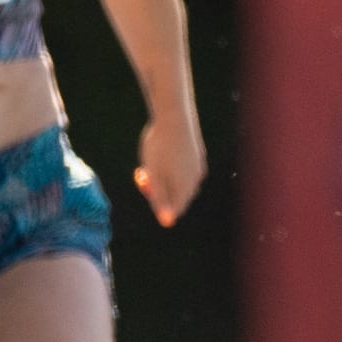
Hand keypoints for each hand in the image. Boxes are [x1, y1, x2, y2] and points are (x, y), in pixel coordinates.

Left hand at [133, 111, 205, 228]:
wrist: (174, 118)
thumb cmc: (159, 148)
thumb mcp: (154, 175)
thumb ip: (161, 199)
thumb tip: (168, 222)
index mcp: (184, 188)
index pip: (172, 211)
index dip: (155, 202)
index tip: (143, 183)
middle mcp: (195, 181)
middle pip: (177, 197)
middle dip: (159, 190)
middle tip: (142, 171)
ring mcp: (198, 168)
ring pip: (182, 183)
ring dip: (166, 179)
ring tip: (152, 161)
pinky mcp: (199, 155)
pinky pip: (187, 170)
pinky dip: (175, 167)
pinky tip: (166, 152)